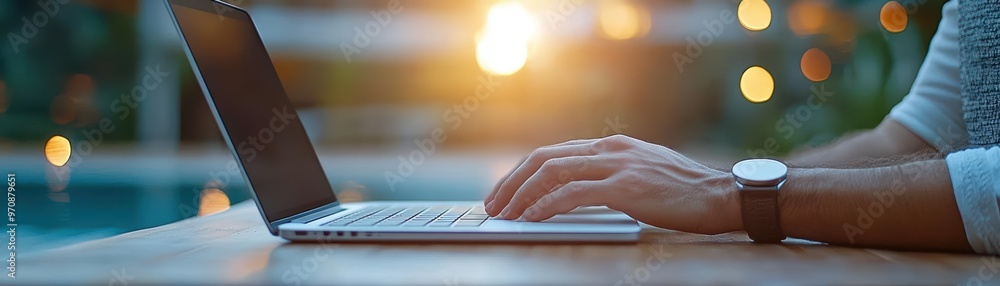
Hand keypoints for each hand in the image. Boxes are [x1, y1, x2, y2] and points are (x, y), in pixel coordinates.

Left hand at [483, 135, 741, 234]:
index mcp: (612, 146)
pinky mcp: (625, 187)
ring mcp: (617, 165)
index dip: (523, 173)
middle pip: (544, 158)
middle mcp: (610, 149)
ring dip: (522, 195)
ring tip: (506, 214)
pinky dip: (546, 205)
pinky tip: (532, 218)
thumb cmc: (685, 192)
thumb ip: (612, 176)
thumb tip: (577, 192)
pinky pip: (572, 194)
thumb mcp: (643, 173)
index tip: (506, 193)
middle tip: (494, 205)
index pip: (554, 153)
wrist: (722, 195)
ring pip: (552, 173)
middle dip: (512, 182)